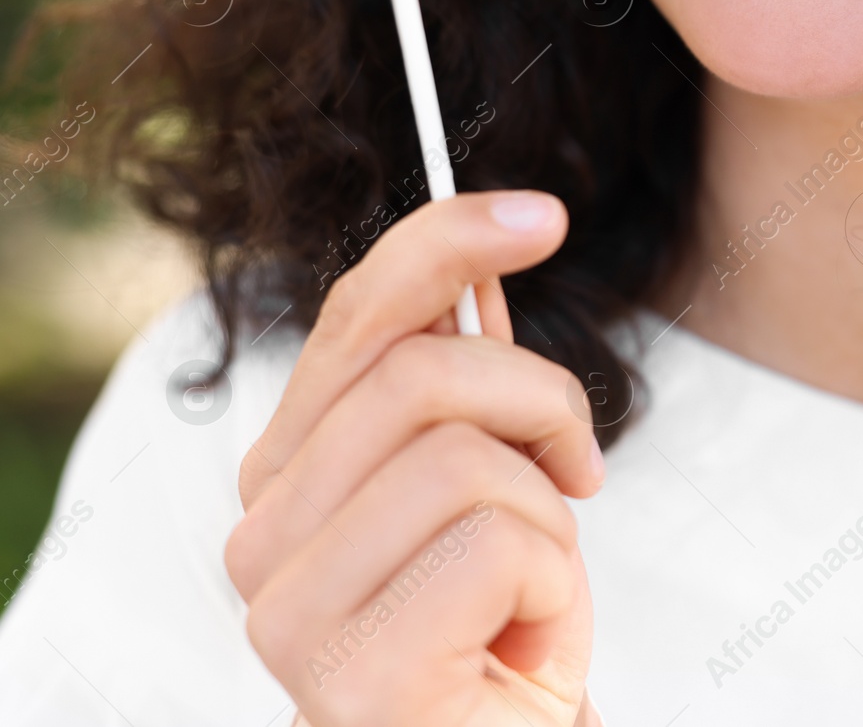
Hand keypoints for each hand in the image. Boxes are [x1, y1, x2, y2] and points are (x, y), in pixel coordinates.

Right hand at [225, 192, 605, 726]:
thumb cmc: (501, 633)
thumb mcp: (496, 484)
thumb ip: (470, 387)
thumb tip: (480, 267)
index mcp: (288, 475)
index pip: (358, 321)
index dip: (446, 244)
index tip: (538, 215)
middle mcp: (260, 532)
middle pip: (417, 371)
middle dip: (539, 401)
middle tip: (580, 468)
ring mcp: (288, 606)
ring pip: (463, 455)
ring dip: (547, 514)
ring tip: (534, 584)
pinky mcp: (348, 668)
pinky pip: (498, 544)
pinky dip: (553, 585)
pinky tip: (521, 641)